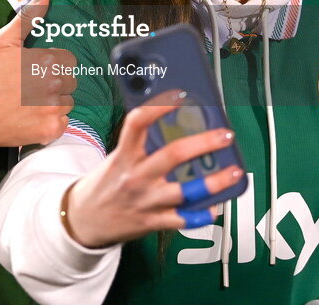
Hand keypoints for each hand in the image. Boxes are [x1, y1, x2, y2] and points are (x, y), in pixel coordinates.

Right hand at [0, 0, 76, 154]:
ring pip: (67, 102)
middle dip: (52, 84)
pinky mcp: (50, 130)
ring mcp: (53, 109)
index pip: (65, 62)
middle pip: (68, 82)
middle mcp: (54, 85)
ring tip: (28, 103)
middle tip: (27, 89)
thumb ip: (28, 17)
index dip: (48, 66)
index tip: (30, 73)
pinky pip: (63, 123)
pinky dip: (50, 122)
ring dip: (53, 103)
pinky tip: (32, 117)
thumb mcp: (4, 41)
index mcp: (47, 61)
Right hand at [63, 93, 244, 247]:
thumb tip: (173, 123)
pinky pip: (182, 219)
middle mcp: (136, 176)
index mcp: (124, 155)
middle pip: (173, 155)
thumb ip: (141, 145)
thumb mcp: (117, 158)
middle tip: (224, 135)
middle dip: (204, 143)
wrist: (84, 220)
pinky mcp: (152, 222)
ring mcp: (145, 200)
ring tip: (235, 173)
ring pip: (185, 190)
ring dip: (214, 182)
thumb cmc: (106, 183)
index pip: (138, 123)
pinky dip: (201, 214)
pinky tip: (215, 207)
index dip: (159, 107)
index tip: (180, 96)